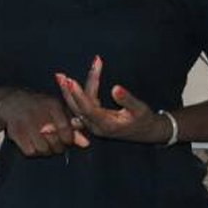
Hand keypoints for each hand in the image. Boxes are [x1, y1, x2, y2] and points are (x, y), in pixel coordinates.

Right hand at [0, 88, 89, 155]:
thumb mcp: (58, 111)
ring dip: (46, 150)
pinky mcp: (16, 133)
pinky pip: (30, 152)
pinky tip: (35, 144)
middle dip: (58, 146)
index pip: (65, 129)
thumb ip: (73, 127)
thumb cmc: (42, 108)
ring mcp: (26, 124)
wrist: (13, 102)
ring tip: (46, 143)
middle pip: (55, 142)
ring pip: (43, 149)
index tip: (67, 140)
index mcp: (52, 106)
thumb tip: (86, 144)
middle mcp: (39, 114)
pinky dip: (34, 152)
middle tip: (56, 143)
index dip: (68, 139)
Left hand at [56, 56, 170, 144]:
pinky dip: (73, 98)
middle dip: (69, 92)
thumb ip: (127, 100)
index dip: (79, 95)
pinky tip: (68, 87)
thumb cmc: (144, 120)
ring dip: (69, 93)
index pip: (89, 109)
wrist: (147, 132)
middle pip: (78, 109)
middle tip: (60, 76)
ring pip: (77, 108)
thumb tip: (115, 88)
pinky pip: (80, 109)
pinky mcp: (94, 121)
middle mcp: (97, 127)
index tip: (71, 81)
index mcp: (107, 125)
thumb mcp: (140, 109)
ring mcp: (94, 125)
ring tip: (60, 77)